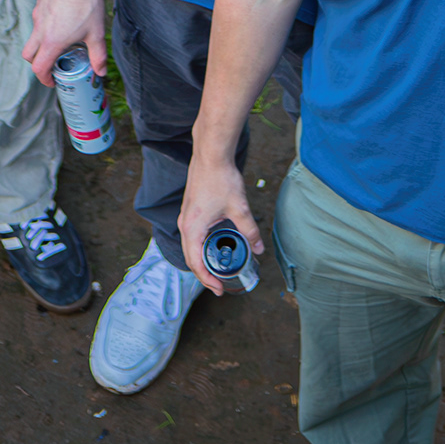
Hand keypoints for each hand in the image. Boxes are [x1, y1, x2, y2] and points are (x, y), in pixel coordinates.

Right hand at [22, 0, 107, 84]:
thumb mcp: (96, 34)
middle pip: (28, 55)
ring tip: (60, 40)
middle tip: (52, 64)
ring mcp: (38, 15)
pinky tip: (62, 20)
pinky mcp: (40, 3)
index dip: (44, 79)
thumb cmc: (87, 4)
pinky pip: (38, 20)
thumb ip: (98, 56)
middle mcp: (40, 30)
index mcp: (52, 42)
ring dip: (42, 44)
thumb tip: (100, 72)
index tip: (53, 80)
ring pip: (33, 36)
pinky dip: (45, 27)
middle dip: (38, 64)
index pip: (39, 68)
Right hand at [179, 151, 261, 294]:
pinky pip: (191, 236)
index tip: (219, 289)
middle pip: (190, 258)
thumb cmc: (221, 179)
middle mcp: (185, 224)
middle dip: (204, 274)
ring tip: (217, 268)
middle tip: (219, 284)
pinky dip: (200, 247)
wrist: (211, 154)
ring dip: (201, 260)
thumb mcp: (239, 208)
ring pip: (189, 247)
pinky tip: (214, 245)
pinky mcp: (190, 209)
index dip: (207, 280)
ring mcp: (186, 216)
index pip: (196, 264)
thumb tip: (259, 248)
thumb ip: (250, 230)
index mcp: (193, 228)